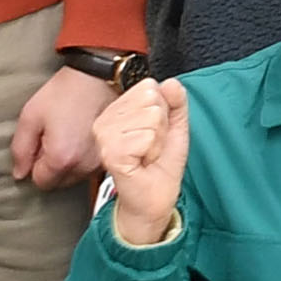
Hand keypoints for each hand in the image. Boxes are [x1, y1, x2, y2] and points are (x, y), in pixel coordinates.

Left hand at [13, 65, 114, 187]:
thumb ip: (20, 149)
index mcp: (61, 159)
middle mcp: (83, 166)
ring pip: (74, 177)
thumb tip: (19, 174)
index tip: (38, 146)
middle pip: (59, 183)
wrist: (98, 78)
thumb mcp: (30, 116)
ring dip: (68, 163)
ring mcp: (98, 162)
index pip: (40, 182)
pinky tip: (81, 137)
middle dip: (51, 167)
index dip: (34, 166)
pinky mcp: (108, 155)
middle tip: (52, 138)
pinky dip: (82, 159)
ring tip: (68, 135)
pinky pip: (89, 168)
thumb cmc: (65, 93)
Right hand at [94, 78, 190, 245]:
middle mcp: (106, 120)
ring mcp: (104, 136)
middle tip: (151, 147)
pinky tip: (142, 162)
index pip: (150, 87)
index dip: (163, 113)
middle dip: (161, 127)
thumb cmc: (160, 165)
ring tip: (147, 155)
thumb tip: (171, 82)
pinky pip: (145, 136)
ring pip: (150, 117)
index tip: (155, 134)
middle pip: (152, 100)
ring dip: (157, 141)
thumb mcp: (175, 127)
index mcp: (118, 110)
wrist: (154, 198)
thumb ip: (176, 102)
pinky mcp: (110, 152)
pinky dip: (152, 151)